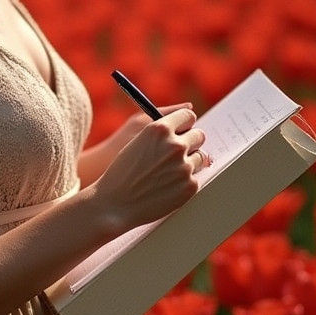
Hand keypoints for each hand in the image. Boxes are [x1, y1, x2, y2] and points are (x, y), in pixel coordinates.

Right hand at [91, 108, 208, 237]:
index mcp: (159, 129)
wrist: (114, 204)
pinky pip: (196, 177)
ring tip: (168, 172)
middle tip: (176, 154)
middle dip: (190, 143)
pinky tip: (167, 186)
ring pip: (200, 157)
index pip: (188, 116)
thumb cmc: (122, 172)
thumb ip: (162, 129)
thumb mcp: (136, 141)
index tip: (182, 131)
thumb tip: (189, 111)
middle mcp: (175, 145)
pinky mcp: (190, 186)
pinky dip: (185, 181)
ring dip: (189, 162)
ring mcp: (184, 166)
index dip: (184, 124)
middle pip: (199, 135)